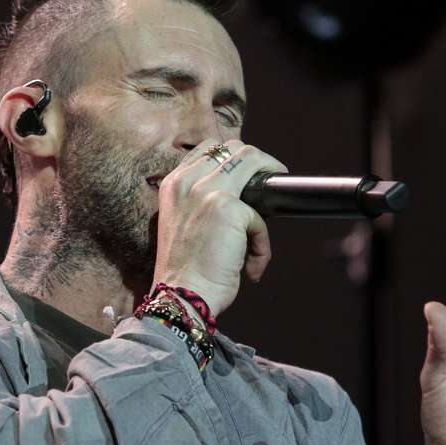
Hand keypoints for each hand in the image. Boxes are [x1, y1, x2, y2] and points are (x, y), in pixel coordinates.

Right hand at [150, 138, 288, 317]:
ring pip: (253, 161)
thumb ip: (199, 201)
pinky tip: (251, 266)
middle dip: (258, 162)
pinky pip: (260, 219)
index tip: (248, 173)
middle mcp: (188, 182)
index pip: (208, 148)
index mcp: (173, 184)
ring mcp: (209, 191)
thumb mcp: (181, 222)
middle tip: (269, 181)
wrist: (181, 295)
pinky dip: (261, 245)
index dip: (233, 155)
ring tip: (272, 205)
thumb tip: (241, 193)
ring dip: (269, 178)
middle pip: (234, 148)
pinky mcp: (231, 209)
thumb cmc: (185, 270)